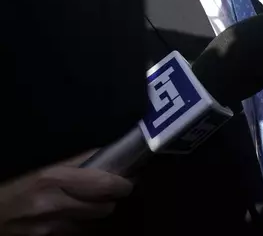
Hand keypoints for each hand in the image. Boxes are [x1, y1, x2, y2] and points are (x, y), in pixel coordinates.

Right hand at [0, 151, 132, 235]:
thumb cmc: (14, 186)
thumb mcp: (42, 168)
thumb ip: (76, 162)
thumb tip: (106, 154)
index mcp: (54, 179)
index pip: (105, 185)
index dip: (123, 183)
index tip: (128, 179)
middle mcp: (55, 206)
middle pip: (105, 207)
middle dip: (111, 199)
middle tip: (111, 190)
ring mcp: (52, 228)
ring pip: (94, 222)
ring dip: (96, 212)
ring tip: (90, 201)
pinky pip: (78, 232)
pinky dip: (81, 223)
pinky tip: (73, 214)